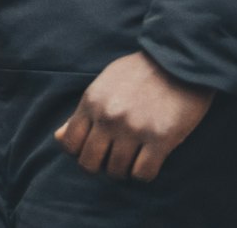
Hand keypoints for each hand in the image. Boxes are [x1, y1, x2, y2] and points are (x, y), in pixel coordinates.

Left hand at [55, 51, 212, 181]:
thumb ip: (82, 113)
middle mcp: (108, 117)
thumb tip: (59, 137)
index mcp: (91, 102)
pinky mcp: (161, 138)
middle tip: (112, 160)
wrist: (177, 61)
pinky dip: (143, 174)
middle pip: (89, 163)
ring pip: (117, 172)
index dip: (79, 153)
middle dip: (99, 167)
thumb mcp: (103, 86)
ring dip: (124, 171)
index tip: (94, 150)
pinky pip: (143, 173)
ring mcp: (133, 129)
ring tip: (132, 160)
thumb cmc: (138, 74)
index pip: (69, 144)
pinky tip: (148, 161)